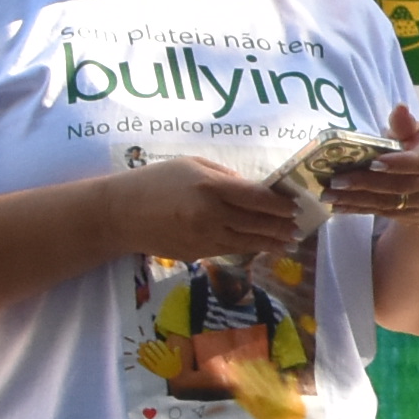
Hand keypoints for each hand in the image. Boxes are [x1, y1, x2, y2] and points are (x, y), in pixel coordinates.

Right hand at [107, 156, 304, 263]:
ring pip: (246, 242)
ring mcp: (203, 238)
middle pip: (256, 223)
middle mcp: (210, 215)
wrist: (120, 214)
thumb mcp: (191, 165)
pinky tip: (259, 246)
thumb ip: (225, 176)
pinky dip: (247, 248)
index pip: (256, 198)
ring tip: (288, 242)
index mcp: (210, 187)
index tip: (295, 207)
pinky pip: (228, 250)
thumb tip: (254, 188)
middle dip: (281, 227)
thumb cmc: (156, 181)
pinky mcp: (196, 253)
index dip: (279, 205)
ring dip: (270, 243)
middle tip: (298, 228)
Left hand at [325, 105, 418, 224]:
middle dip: (366, 183)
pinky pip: (380, 213)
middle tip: (336, 180)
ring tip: (328, 194)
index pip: (418, 162)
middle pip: (399, 186)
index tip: (372, 162)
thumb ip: (405, 125)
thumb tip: (399, 107)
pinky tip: (336, 206)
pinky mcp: (408, 216)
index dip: (396, 163)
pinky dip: (357, 209)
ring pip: (387, 203)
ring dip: (355, 199)